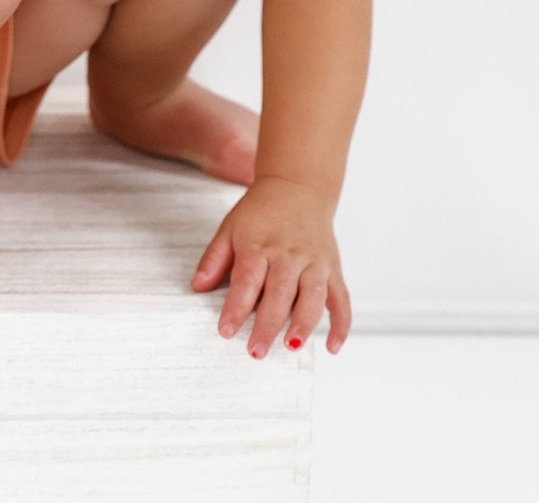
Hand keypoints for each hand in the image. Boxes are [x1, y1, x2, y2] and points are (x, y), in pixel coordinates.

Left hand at [189, 176, 351, 357]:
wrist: (297, 186)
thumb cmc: (260, 212)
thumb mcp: (230, 227)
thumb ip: (214, 259)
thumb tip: (197, 286)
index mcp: (258, 245)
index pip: (246, 280)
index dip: (235, 308)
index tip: (225, 331)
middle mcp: (288, 254)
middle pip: (279, 293)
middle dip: (267, 325)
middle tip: (255, 351)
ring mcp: (314, 261)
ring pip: (313, 297)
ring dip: (303, 324)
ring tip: (290, 346)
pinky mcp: (333, 267)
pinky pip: (341, 299)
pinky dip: (341, 324)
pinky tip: (332, 346)